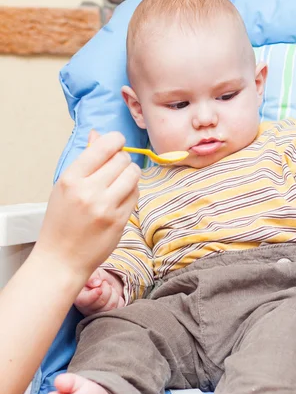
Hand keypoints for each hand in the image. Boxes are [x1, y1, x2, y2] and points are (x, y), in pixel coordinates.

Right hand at [33, 130, 140, 281]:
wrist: (61, 259)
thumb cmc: (61, 222)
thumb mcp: (64, 188)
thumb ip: (84, 161)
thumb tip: (98, 134)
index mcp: (71, 179)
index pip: (103, 147)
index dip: (115, 140)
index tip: (117, 143)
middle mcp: (89, 191)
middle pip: (122, 160)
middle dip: (123, 160)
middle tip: (116, 168)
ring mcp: (106, 207)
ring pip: (133, 175)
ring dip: (131, 174)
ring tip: (121, 181)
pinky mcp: (120, 221)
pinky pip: (136, 195)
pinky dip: (132, 191)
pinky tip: (121, 197)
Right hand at [75, 268, 124, 314]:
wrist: (105, 283)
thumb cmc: (96, 277)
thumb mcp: (93, 273)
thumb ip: (92, 276)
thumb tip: (97, 283)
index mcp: (78, 296)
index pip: (83, 301)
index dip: (93, 296)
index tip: (99, 289)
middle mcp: (86, 308)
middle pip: (100, 302)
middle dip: (106, 289)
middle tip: (104, 283)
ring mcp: (97, 314)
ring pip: (110, 306)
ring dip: (114, 293)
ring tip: (109, 288)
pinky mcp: (108, 315)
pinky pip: (118, 308)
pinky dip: (119, 299)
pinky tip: (113, 295)